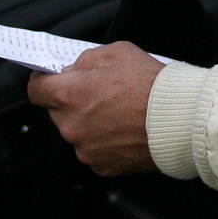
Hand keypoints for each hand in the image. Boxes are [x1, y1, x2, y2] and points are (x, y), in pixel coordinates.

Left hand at [27, 42, 162, 175]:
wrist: (181, 120)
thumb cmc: (152, 85)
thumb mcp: (116, 52)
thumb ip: (86, 60)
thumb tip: (74, 69)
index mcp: (70, 95)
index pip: (36, 90)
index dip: (43, 81)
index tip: (49, 79)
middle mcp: (72, 125)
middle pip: (57, 111)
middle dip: (72, 101)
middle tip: (99, 93)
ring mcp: (86, 149)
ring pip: (76, 132)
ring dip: (89, 123)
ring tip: (117, 113)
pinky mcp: (102, 166)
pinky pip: (93, 150)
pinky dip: (104, 142)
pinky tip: (123, 130)